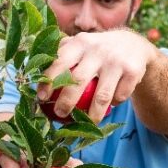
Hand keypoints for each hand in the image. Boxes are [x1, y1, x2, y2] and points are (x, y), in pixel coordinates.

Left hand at [36, 30, 158, 122]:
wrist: (134, 44)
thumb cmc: (96, 50)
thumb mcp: (80, 45)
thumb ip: (61, 54)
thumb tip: (33, 74)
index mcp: (80, 42)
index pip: (59, 62)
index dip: (48, 81)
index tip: (41, 98)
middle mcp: (98, 50)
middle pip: (78, 81)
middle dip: (67, 102)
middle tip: (60, 115)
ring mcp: (116, 61)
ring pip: (102, 96)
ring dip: (92, 115)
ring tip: (85, 124)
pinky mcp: (133, 71)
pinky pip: (119, 97)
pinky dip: (114, 104)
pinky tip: (110, 105)